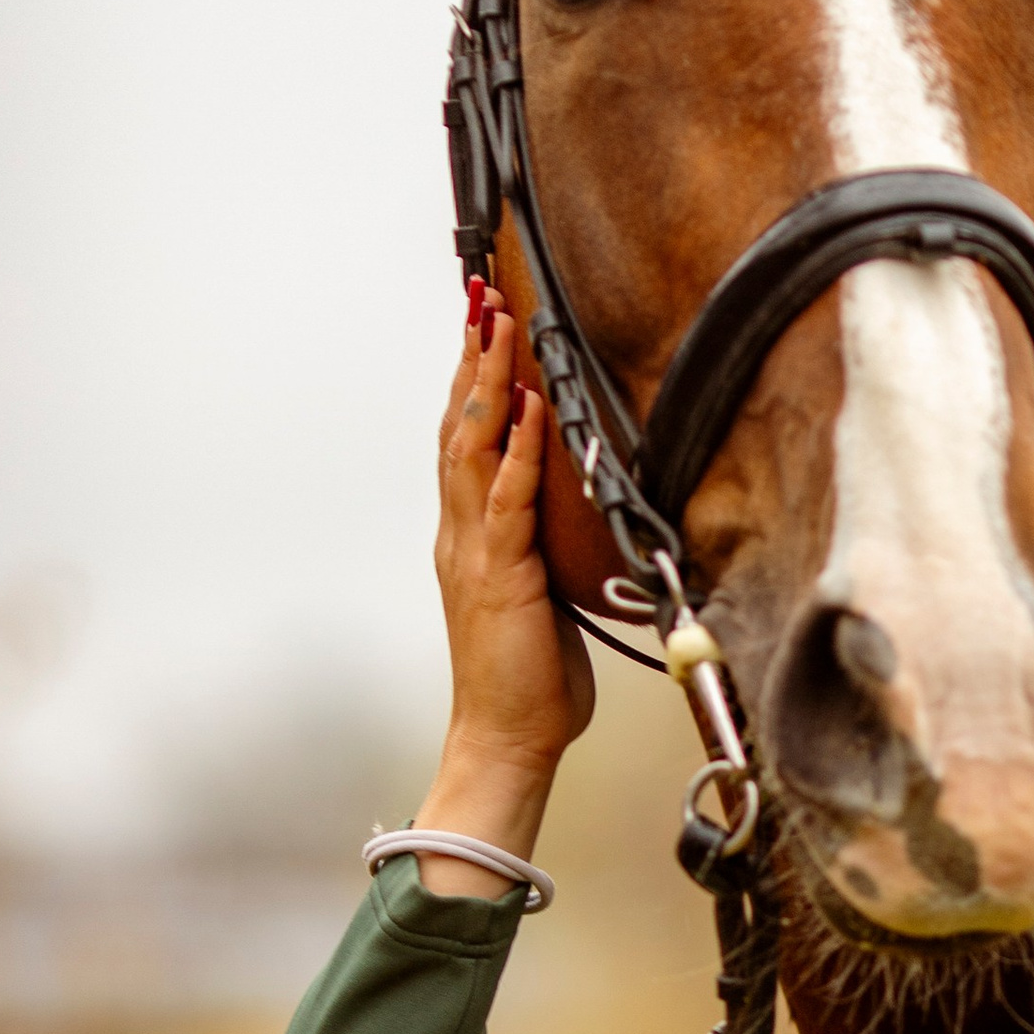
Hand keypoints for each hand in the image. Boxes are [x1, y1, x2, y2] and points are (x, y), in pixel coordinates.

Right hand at [412, 289, 594, 891]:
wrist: (506, 738)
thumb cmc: (529, 674)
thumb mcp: (540, 593)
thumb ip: (544, 545)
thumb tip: (575, 511)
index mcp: (470, 536)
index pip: (466, 440)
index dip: (473, 379)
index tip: (482, 322)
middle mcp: (462, 533)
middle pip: (458, 426)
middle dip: (472, 358)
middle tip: (480, 295)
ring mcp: (474, 552)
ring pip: (472, 449)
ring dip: (488, 384)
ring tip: (496, 325)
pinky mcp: (500, 577)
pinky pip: (508, 502)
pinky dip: (520, 451)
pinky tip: (531, 409)